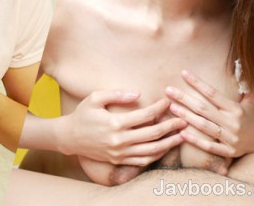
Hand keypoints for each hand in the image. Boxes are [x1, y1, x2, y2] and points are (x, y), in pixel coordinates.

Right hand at [58, 90, 185, 165]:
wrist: (70, 137)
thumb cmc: (83, 114)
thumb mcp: (95, 98)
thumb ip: (117, 94)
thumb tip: (138, 94)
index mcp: (115, 123)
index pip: (145, 116)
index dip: (159, 108)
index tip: (168, 101)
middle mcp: (119, 140)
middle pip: (153, 134)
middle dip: (171, 126)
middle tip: (183, 119)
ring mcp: (120, 152)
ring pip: (151, 150)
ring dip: (169, 143)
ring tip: (181, 136)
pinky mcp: (119, 160)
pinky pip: (143, 161)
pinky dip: (157, 155)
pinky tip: (165, 148)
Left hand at [166, 70, 253, 157]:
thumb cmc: (249, 116)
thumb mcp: (251, 101)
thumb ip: (246, 86)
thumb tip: (243, 68)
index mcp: (236, 109)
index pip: (213, 94)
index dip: (198, 83)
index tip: (183, 73)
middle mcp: (232, 123)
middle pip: (204, 109)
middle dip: (185, 99)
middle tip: (168, 90)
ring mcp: (230, 138)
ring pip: (203, 126)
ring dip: (186, 116)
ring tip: (171, 107)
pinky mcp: (228, 151)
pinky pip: (209, 147)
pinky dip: (195, 141)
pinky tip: (181, 133)